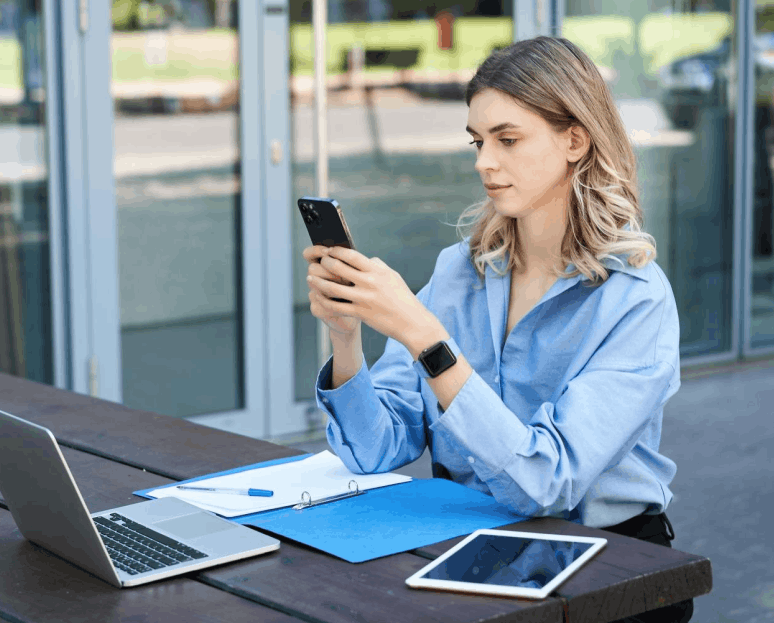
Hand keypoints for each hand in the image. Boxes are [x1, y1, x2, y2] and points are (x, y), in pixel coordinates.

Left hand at [305, 246, 445, 349]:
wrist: (411, 322)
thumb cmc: (402, 298)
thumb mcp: (392, 276)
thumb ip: (377, 266)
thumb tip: (364, 258)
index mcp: (376, 271)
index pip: (351, 255)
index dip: (336, 251)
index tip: (329, 250)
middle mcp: (368, 282)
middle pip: (338, 268)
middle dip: (325, 263)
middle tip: (319, 263)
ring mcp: (363, 298)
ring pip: (332, 288)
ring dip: (318, 282)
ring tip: (311, 278)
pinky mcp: (360, 313)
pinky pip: (336, 306)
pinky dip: (324, 301)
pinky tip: (319, 297)